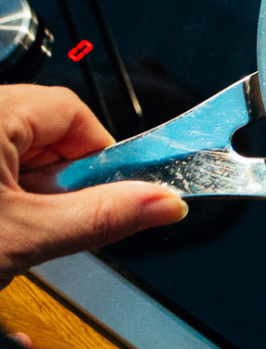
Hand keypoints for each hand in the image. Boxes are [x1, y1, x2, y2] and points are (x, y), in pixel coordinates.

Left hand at [0, 85, 187, 288]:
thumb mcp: (24, 236)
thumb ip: (101, 216)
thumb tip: (167, 202)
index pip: (76, 112)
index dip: (100, 156)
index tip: (107, 194)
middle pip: (48, 132)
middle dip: (60, 181)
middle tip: (47, 221)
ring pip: (18, 152)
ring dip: (28, 191)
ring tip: (11, 227)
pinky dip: (4, 194)